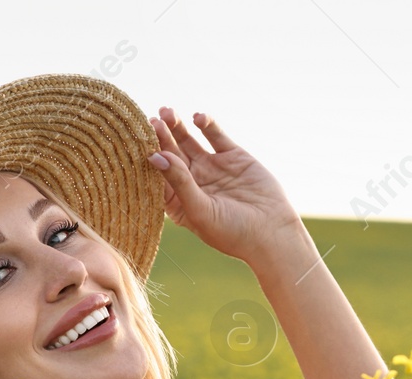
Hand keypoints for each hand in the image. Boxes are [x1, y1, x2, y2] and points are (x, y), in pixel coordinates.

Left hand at [146, 107, 304, 264]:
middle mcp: (192, 182)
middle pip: (171, 154)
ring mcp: (211, 167)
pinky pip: (215, 135)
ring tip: (168, 112)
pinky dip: (206, 124)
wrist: (272, 232)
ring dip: (178, 127)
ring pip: (189, 141)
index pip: (157, 175)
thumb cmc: (231, 232)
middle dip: (161, 138)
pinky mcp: (232, 156)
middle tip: (151, 121)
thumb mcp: (200, 211)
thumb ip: (179, 183)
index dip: (149, 158)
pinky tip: (197, 118)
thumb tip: (156, 156)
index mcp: (178, 201)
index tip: (139, 143)